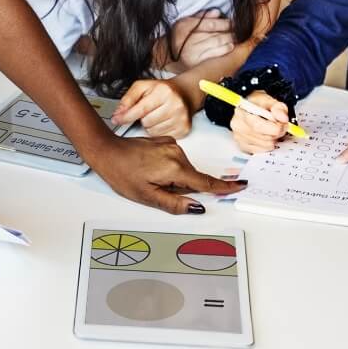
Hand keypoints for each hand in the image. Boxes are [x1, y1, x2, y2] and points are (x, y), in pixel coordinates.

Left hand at [89, 133, 245, 214]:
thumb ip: (174, 203)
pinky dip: (169, 167)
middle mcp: (177, 153)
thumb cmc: (123, 173)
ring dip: (173, 177)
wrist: (107, 150)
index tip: (241, 186)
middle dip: (181, 187)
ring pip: (183, 169)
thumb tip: (197, 207)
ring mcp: (171, 145)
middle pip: (191, 177)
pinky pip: (174, 159)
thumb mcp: (147, 196)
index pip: (205, 182)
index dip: (223, 187)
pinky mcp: (164, 141)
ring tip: (149, 177)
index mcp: (175, 167)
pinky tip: (150, 168)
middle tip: (156, 187)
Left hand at [112, 78, 191, 137]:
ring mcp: (181, 119)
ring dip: (150, 125)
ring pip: (153, 131)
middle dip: (142, 118)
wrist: (183, 93)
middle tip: (147, 110)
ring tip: (156, 114)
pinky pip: (162, 136)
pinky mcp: (184, 129)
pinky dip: (158, 130)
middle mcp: (175, 105)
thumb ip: (128, 98)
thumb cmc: (162, 90)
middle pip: (146, 122)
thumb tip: (118, 113)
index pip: (141, 109)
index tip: (116, 119)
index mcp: (164, 92)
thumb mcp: (143, 86)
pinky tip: (162, 121)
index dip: (126, 116)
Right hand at [171, 9, 233, 67]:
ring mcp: (192, 53)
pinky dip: (224, 50)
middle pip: (216, 35)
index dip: (224, 23)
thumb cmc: (179, 36)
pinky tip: (230, 46)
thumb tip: (217, 12)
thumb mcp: (186, 22)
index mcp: (184, 27)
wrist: (166, 54)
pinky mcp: (196, 63)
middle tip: (238, 30)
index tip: (233, 22)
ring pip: (217, 44)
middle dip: (229, 32)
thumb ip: (201, 17)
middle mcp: (187, 41)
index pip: (210, 24)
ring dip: (229, 40)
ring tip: (235, 37)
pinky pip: (215, 55)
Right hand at [230, 90, 289, 153]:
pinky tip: (265, 135)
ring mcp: (239, 137)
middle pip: (265, 137)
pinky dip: (267, 144)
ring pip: (266, 145)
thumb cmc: (258, 104)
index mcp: (242, 111)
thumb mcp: (270, 100)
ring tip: (271, 129)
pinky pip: (263, 150)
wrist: (250, 108)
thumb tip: (282, 117)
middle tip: (278, 125)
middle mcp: (238, 125)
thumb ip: (278, 107)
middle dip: (277, 132)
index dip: (275, 127)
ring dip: (273, 138)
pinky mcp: (243, 146)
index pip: (258, 126)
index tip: (282, 123)